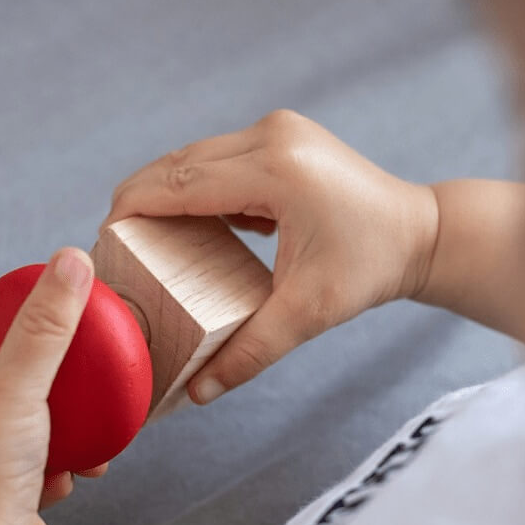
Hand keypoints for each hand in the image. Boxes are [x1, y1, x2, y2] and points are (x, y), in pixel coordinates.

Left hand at [0, 248, 105, 524]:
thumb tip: (71, 259)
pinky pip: (40, 451)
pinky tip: (82, 468)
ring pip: (24, 408)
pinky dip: (65, 453)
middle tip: (75, 350)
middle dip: (40, 354)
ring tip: (90, 415)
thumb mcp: (18, 389)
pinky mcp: (1, 486)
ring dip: (62, 410)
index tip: (37, 297)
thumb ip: (47, 324)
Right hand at [102, 109, 438, 403]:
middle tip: (119, 244)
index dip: (133, 209)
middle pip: (179, 163)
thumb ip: (251, 352)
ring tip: (147, 234)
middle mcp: (273, 136)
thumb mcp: (309, 313)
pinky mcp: (283, 136)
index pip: (180, 184)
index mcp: (276, 170)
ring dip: (167, 190)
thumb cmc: (370, 268)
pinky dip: (198, 185)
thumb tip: (197, 394)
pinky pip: (221, 157)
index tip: (104, 238)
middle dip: (141, 199)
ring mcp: (279, 129)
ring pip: (196, 156)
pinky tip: (193, 221)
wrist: (420, 233)